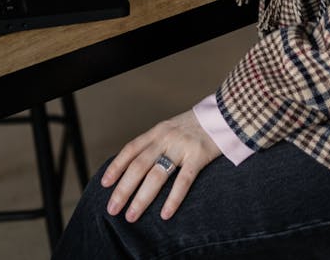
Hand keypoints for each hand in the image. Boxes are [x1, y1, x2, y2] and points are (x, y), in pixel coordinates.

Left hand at [101, 109, 220, 222]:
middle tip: (112, 209)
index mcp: (158, 131)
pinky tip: (165, 214)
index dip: (117, 166)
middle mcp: (166, 137)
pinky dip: (173, 198)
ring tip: (131, 215)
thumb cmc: (196, 126)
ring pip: (157, 174)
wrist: (225, 113)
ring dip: (142, 198)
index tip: (104, 184)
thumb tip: (137, 166)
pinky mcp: (199, 155)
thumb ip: (157, 143)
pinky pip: (184, 180)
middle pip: (139, 165)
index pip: (131, 149)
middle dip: (123, 189)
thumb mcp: (172, 128)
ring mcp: (182, 146)